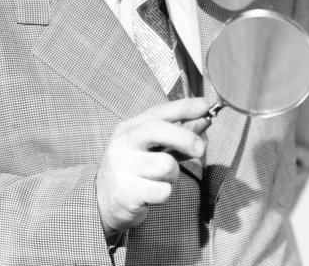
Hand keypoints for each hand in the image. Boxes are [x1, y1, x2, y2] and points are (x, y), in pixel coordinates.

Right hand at [96, 97, 211, 235]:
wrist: (103, 202)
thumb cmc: (133, 171)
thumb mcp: (150, 149)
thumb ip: (176, 135)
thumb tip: (203, 121)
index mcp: (129, 128)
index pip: (158, 112)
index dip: (183, 107)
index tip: (205, 105)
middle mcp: (123, 143)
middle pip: (157, 130)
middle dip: (185, 137)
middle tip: (200, 149)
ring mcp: (123, 167)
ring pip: (166, 165)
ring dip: (173, 175)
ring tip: (161, 179)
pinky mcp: (127, 192)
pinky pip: (163, 190)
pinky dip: (165, 193)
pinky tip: (154, 193)